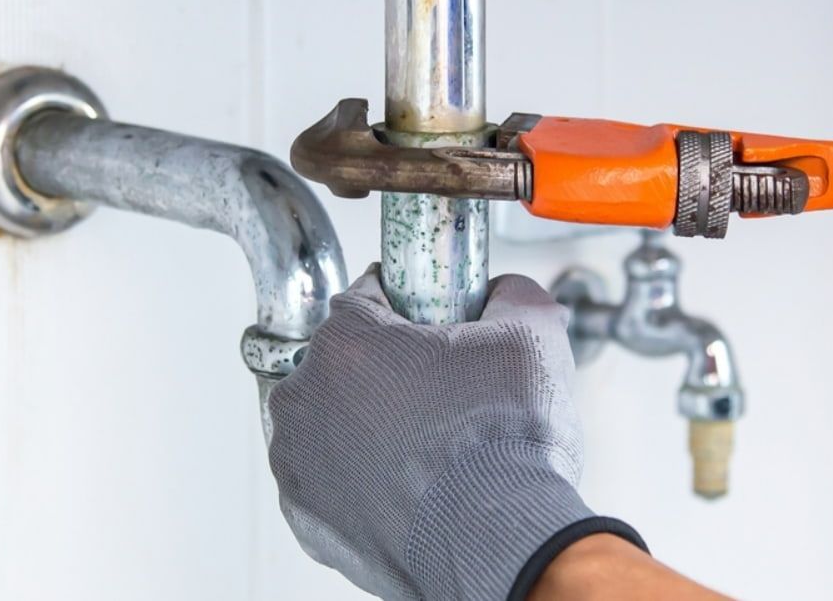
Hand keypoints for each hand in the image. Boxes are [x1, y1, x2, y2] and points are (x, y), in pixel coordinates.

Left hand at [266, 266, 643, 599]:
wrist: (500, 540)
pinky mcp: (310, 519)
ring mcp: (300, 464)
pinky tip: (410, 483)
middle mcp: (306, 399)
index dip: (410, 306)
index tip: (435, 325)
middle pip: (344, 362)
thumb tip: (507, 293)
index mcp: (347, 342)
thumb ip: (514, 294)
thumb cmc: (504, 444)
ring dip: (368, 425)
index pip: (367, 297)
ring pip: (331, 422)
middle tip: (444, 392)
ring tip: (430, 444)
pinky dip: (362, 479)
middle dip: (387, 370)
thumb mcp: (532, 334)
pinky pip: (330, 482)